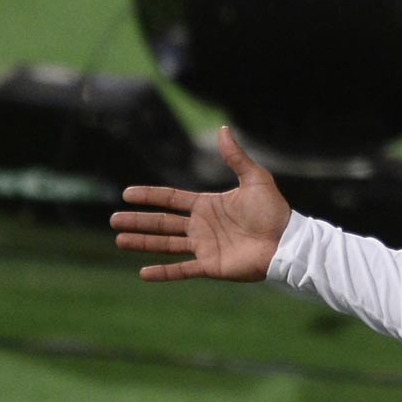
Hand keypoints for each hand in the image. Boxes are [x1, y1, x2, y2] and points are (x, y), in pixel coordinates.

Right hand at [110, 126, 291, 281]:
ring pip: (166, 244)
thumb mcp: (255, 178)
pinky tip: (142, 273)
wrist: (287, 241)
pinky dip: (163, 273)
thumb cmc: (274, 210)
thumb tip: (223, 128)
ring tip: (119, 239)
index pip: (171, 199)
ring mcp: (204, 247)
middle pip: (162, 222)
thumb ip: (236, 156)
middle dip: (138, 221)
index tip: (127, 194)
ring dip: (142, 243)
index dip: (149, 196)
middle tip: (113, 219)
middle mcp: (201, 226)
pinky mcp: (211, 266)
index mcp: (208, 205)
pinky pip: (182, 270)